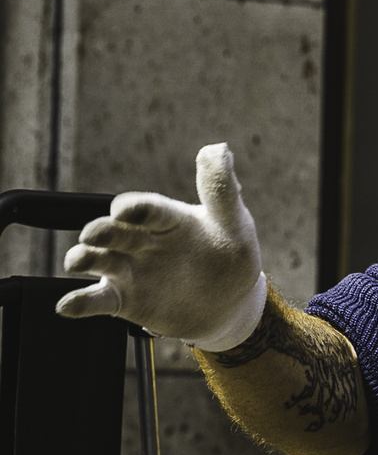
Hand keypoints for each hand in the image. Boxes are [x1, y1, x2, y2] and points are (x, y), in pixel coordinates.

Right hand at [56, 143, 268, 351]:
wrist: (230, 303)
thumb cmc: (230, 254)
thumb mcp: (232, 222)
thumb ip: (220, 189)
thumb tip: (217, 148)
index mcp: (165, 217)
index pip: (147, 208)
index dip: (136, 207)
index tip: (126, 209)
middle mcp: (140, 240)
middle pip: (114, 231)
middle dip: (102, 231)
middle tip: (93, 233)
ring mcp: (129, 269)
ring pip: (98, 260)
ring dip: (84, 258)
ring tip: (77, 261)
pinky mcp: (124, 299)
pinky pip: (98, 300)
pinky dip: (80, 302)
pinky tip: (68, 306)